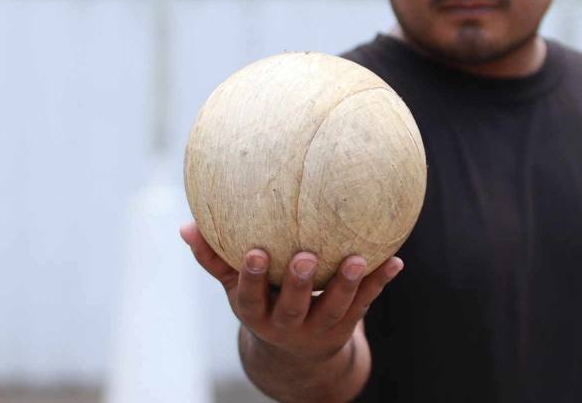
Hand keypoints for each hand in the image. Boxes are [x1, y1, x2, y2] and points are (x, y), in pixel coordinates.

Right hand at [179, 222, 403, 362]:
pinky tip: (395, 260)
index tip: (255, 252)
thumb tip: (185, 226)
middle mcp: (286, 323)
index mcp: (256, 311)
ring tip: (358, 259)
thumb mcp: (235, 287)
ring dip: (346, 284)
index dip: (252, 277)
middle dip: (298, 284)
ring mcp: (319, 327)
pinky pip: (365, 302)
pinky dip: (380, 282)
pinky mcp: (346, 324)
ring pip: (333, 308)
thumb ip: (213, 258)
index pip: (250, 296)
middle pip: (292, 307)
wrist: (296, 356)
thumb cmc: (261, 303)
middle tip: (304, 256)